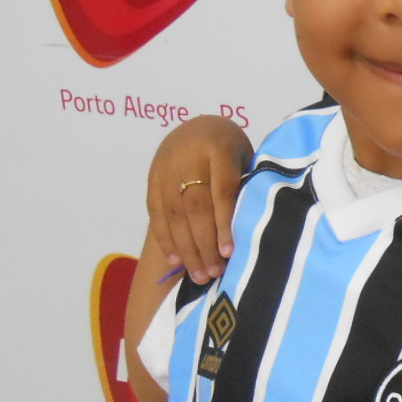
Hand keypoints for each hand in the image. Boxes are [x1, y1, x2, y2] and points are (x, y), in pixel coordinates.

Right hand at [146, 115, 252, 284]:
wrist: (194, 126)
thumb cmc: (230, 148)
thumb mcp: (243, 157)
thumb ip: (244, 185)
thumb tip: (249, 232)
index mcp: (219, 148)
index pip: (223, 191)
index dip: (225, 223)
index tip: (230, 253)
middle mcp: (189, 158)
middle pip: (196, 207)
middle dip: (205, 244)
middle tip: (215, 273)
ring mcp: (166, 168)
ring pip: (174, 214)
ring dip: (186, 249)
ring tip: (200, 275)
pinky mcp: (151, 179)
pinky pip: (157, 213)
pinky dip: (166, 239)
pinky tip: (176, 260)